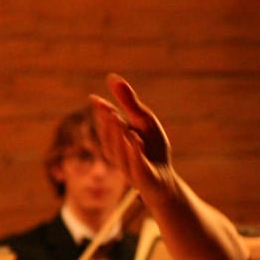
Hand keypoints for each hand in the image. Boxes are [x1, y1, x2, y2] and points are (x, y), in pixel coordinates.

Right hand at [91, 74, 174, 196]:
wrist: (164, 181)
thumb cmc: (153, 150)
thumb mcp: (144, 121)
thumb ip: (128, 102)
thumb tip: (111, 77)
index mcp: (116, 141)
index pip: (107, 124)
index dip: (102, 112)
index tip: (95, 99)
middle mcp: (118, 155)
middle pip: (110, 139)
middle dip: (109, 125)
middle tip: (109, 110)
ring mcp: (129, 169)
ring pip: (120, 153)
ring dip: (120, 137)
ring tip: (121, 120)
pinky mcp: (143, 179)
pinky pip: (137, 166)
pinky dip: (135, 153)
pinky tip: (136, 139)